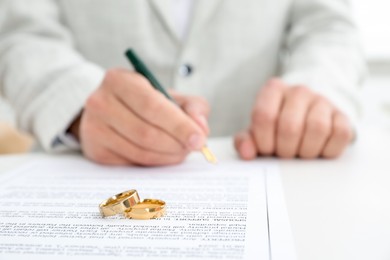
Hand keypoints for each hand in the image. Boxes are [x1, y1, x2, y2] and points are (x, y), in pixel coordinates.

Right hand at [69, 69, 208, 165]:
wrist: (111, 110)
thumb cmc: (145, 102)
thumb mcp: (170, 95)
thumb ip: (192, 107)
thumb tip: (201, 129)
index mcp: (119, 80)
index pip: (152, 106)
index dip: (178, 125)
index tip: (199, 139)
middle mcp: (100, 102)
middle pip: (146, 133)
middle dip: (176, 144)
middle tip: (193, 147)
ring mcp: (94, 128)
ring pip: (140, 152)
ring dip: (168, 156)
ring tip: (181, 151)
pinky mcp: (96, 151)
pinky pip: (132, 163)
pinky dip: (155, 163)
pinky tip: (163, 155)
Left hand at [234, 79, 353, 159]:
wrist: (307, 116)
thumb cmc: (276, 126)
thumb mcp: (257, 131)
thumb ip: (245, 140)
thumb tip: (246, 153)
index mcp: (273, 90)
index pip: (264, 116)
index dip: (264, 141)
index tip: (267, 150)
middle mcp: (298, 91)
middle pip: (290, 127)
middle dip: (285, 149)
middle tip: (284, 154)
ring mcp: (322, 101)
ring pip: (317, 129)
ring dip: (306, 151)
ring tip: (300, 152)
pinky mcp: (342, 115)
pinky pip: (339, 135)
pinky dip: (327, 150)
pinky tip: (318, 149)